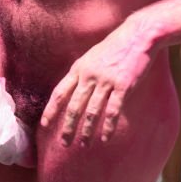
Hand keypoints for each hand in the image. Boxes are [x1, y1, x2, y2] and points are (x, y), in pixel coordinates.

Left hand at [39, 18, 155, 145]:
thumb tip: (73, 92)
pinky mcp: (122, 85)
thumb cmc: (112, 49)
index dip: (51, 110)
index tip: (45, 125)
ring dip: (86, 130)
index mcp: (78, 69)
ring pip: (92, 111)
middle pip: (74, 105)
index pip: (59, 93)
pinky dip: (107, 126)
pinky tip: (105, 138)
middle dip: (67, 126)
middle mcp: (88, 76)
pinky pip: (112, 110)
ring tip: (83, 144)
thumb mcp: (90, 58)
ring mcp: (105, 81)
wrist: (135, 37)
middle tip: (64, 143)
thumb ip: (81, 75)